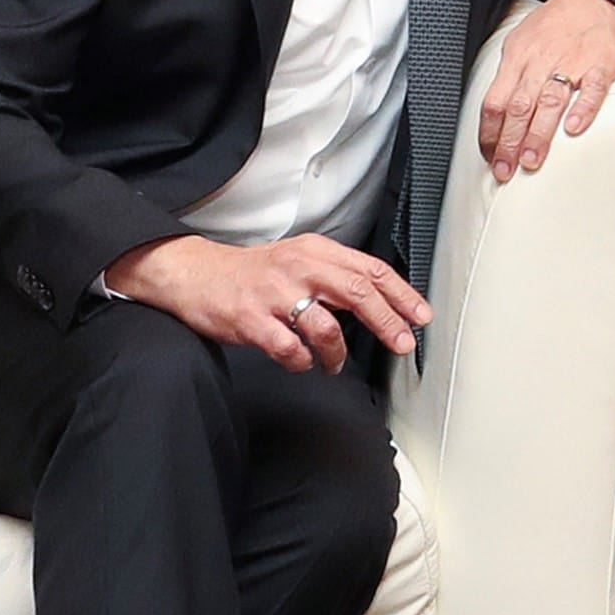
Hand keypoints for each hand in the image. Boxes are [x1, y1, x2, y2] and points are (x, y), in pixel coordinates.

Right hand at [106, 233, 429, 373]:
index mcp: (316, 251)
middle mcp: (298, 267)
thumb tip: (384, 302)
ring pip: (326, 328)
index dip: (402, 294)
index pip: (370, 270)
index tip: (421, 316)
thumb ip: (337, 276)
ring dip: (337, 354)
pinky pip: (289, 349)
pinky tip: (300, 362)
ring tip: (333, 363)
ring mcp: (274, 294)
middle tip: (402, 344)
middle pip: (359, 293)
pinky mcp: (251, 319)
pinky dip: (301, 362)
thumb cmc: (253, 273)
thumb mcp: (299, 259)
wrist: (193, 274)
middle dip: (388, 322)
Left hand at [480, 0, 614, 182]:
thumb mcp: (520, 46)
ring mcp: (572, 62)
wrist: (591, 4)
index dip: (490, 133)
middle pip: (519, 106)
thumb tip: (494, 120)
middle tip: (507, 169)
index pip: (496, 101)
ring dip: (539, 133)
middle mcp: (540, 62)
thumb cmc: (553, 30)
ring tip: (532, 160)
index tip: (491, 158)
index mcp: (517, 59)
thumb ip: (509, 80)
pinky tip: (574, 128)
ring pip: (550, 100)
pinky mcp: (601, 65)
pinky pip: (593, 89)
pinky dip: (584, 108)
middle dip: (510, 141)